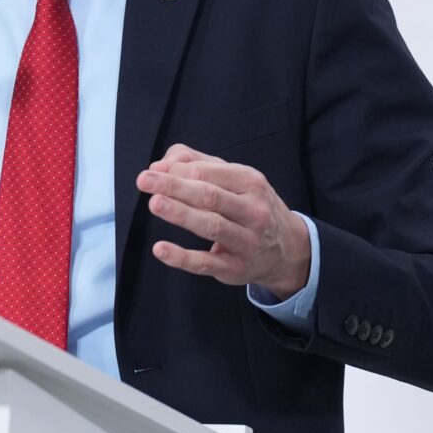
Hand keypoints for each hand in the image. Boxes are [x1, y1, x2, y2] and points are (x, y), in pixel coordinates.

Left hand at [136, 143, 310, 298]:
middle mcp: (252, 210)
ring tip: (155, 203)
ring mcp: (246, 241)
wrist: (287, 248)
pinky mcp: (234, 268)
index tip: (153, 171)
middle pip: (210, 196)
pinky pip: (206, 263)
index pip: (210, 172)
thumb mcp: (234, 178)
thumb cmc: (250, 206)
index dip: (179, 171)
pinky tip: (160, 249)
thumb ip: (197, 163)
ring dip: (181, 214)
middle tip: (144, 180)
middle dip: (175, 186)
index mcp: (251, 182)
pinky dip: (182, 257)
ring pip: (211, 225)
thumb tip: (160, 166)